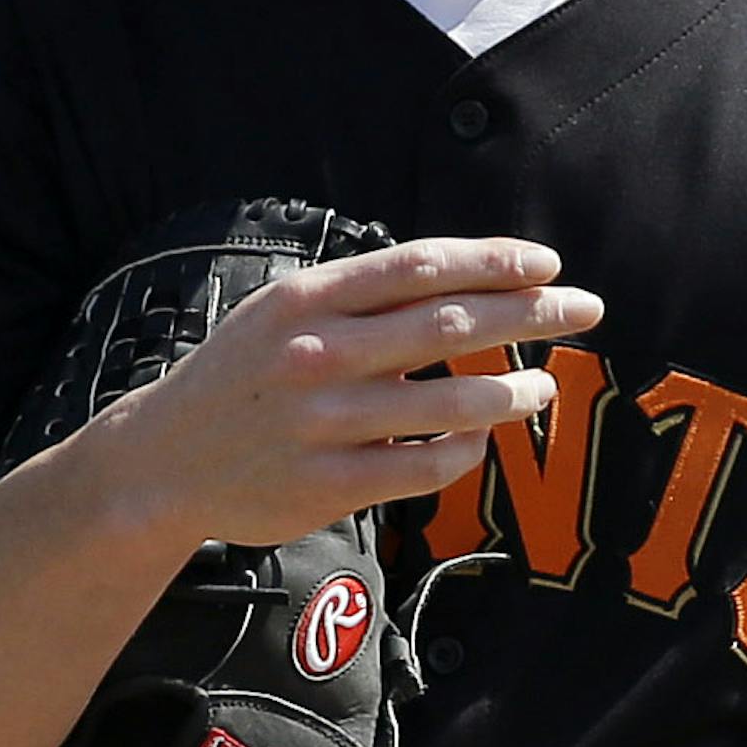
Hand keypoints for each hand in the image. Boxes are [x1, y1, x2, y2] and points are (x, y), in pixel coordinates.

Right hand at [113, 234, 603, 546]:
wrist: (161, 464)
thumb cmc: (240, 378)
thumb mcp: (281, 313)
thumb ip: (359, 296)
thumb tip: (463, 280)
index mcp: (308, 300)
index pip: (420, 266)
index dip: (494, 261)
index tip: (547, 264)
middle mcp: (318, 354)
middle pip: (450, 323)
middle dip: (531, 314)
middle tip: (585, 309)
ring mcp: (325, 422)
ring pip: (451, 401)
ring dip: (513, 390)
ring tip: (544, 385)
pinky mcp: (329, 485)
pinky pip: (425, 466)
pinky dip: (465, 449)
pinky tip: (481, 437)